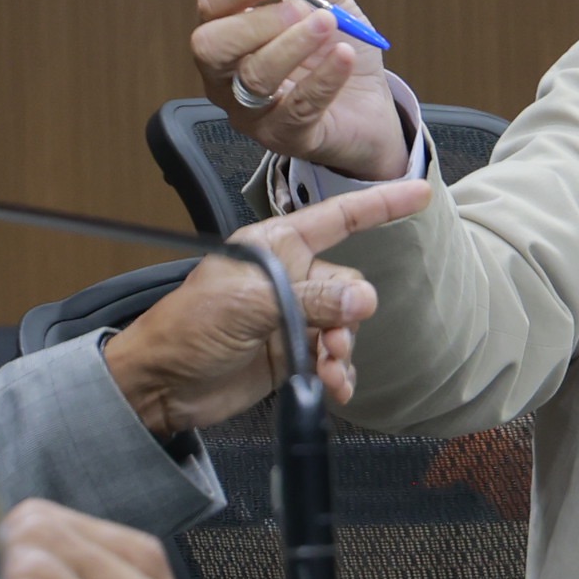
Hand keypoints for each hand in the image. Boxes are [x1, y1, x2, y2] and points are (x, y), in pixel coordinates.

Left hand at [100, 178, 433, 435]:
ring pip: (345, 325)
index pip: (337, 219)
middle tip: (332, 339)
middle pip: (347, 285)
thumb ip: (310, 299)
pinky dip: (338, 373)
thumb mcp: (248, 304)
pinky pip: (333, 357)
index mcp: (274, 247)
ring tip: (326, 369)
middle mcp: (288, 277)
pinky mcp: (291, 353)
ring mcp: (291, 316)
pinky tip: (332, 387)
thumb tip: (364, 299)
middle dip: (349, 315)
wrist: (161, 386)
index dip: (378, 205)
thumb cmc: (185, 330)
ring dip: (342, 350)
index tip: (417, 192)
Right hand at [191, 0, 413, 179]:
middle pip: (210, 46)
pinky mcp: (284, 137)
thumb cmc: (336, 50)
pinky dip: (324, 77)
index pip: (211, 4)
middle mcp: (227, 75)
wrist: (372, 106)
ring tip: (327, 24)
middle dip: (255, 22)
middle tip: (300, 9)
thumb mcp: (331, 1)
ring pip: (254, 77)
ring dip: (293, 45)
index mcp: (229, 33)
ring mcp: (250, 111)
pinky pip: (298, 107)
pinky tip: (345, 56)